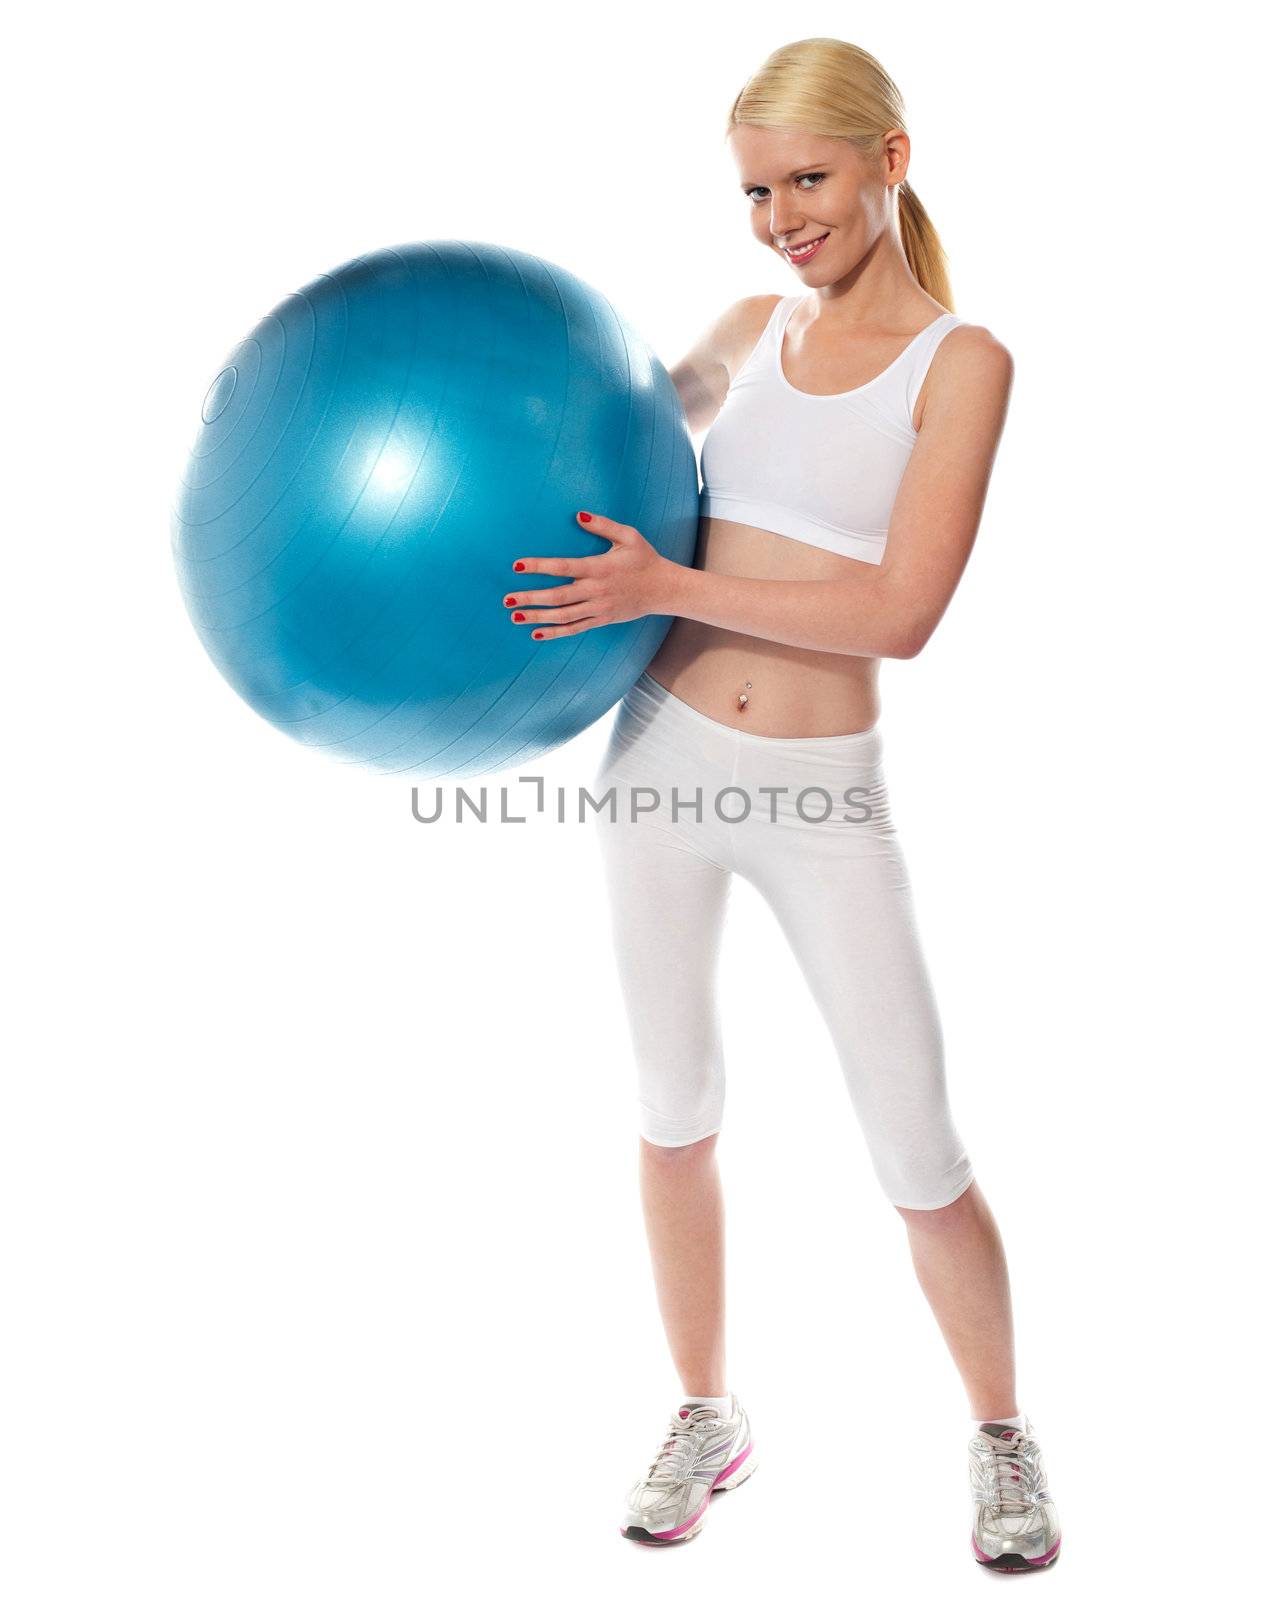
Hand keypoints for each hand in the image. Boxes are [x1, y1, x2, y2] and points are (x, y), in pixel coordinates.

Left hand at [501, 511, 676, 639]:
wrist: (664, 589)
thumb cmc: (645, 558)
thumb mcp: (629, 536)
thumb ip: (603, 525)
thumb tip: (578, 515)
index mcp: (599, 567)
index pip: (563, 567)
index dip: (539, 566)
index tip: (517, 565)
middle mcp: (596, 590)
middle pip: (558, 596)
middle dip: (531, 598)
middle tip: (507, 599)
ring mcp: (598, 608)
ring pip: (563, 616)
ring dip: (538, 617)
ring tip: (515, 616)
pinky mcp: (602, 619)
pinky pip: (575, 628)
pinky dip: (556, 633)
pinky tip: (536, 634)